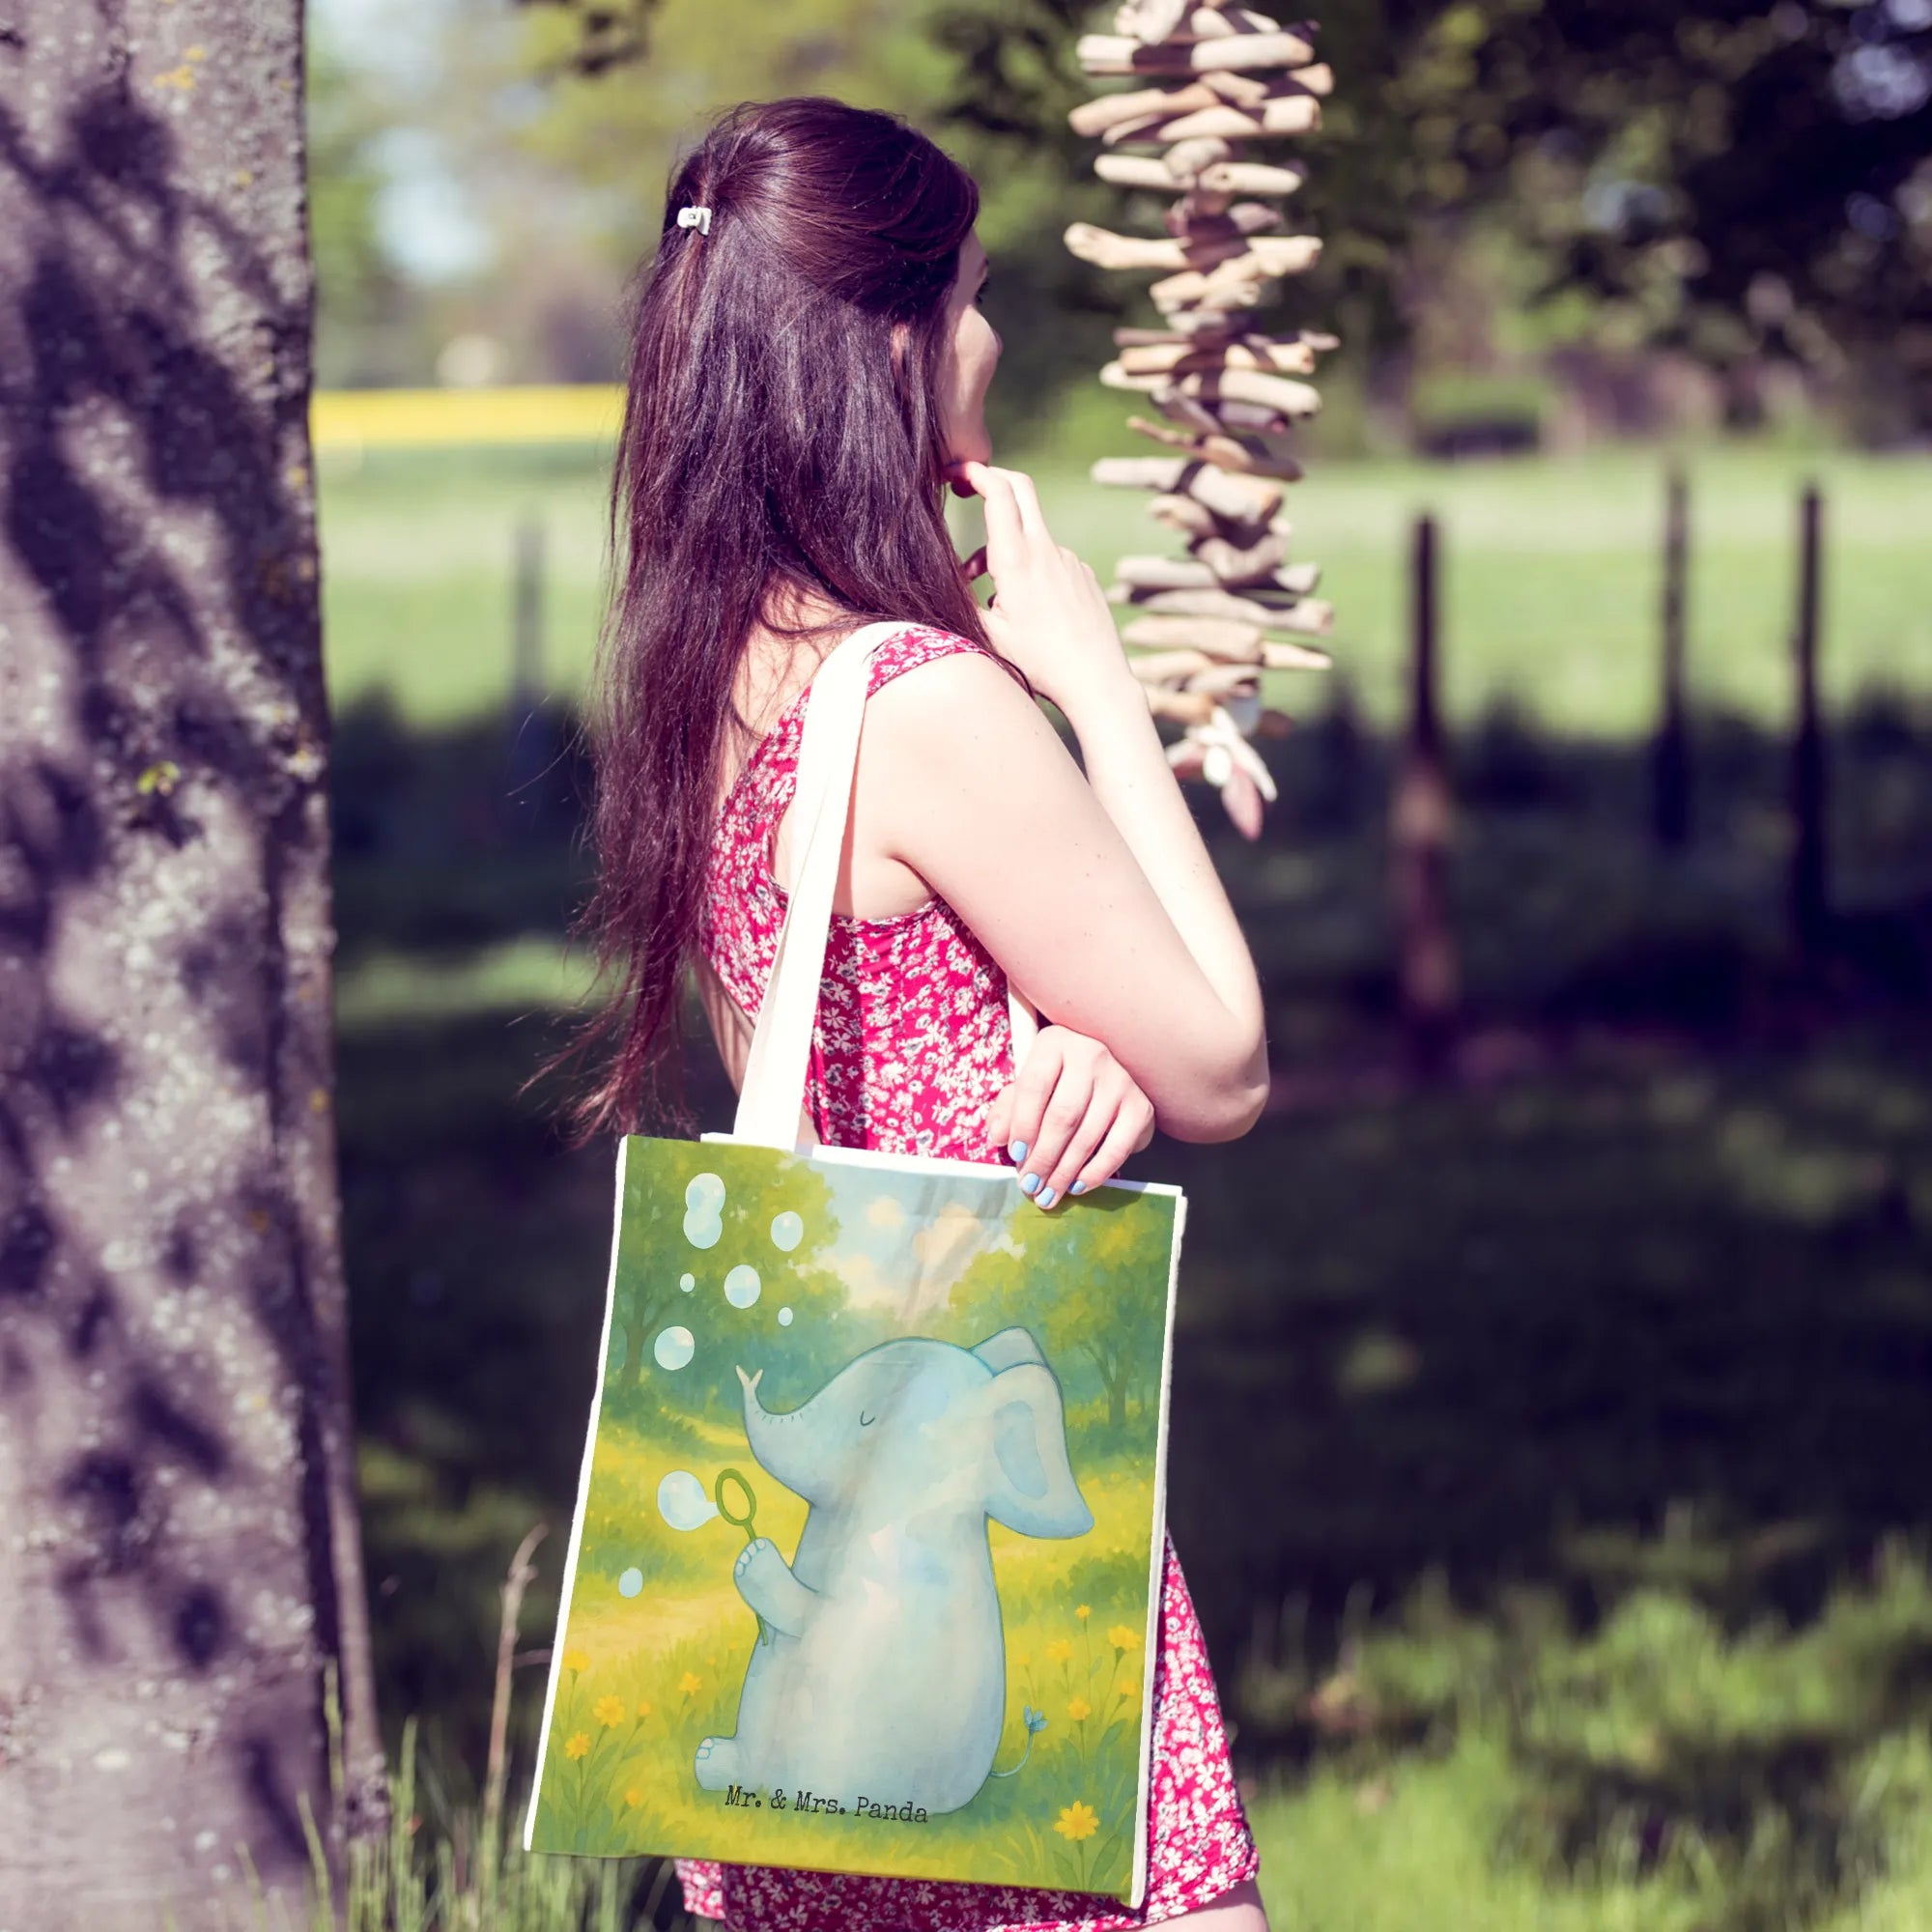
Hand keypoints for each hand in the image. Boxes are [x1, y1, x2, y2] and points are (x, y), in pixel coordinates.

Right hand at [947, 460, 1133, 719]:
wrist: (1097, 680)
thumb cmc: (1040, 663)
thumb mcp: (989, 635)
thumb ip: (963, 600)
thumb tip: (943, 580)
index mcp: (1017, 560)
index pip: (999, 492)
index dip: (976, 473)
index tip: (956, 472)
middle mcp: (1046, 550)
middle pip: (1021, 488)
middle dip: (993, 480)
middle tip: (969, 487)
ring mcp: (1069, 559)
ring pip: (1030, 534)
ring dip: (1004, 547)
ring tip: (990, 593)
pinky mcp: (1083, 574)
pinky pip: (1050, 559)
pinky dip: (1030, 569)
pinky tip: (1028, 608)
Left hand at [987, 1025, 1156, 1210]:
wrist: (1106, 1077)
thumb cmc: (1057, 1082)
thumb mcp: (1027, 1086)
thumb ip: (1008, 1109)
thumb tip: (998, 1137)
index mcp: (1056, 1043)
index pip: (1034, 1085)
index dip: (1022, 1124)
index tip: (1015, 1155)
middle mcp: (1091, 1055)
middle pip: (1063, 1115)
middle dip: (1043, 1157)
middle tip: (1029, 1185)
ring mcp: (1120, 1080)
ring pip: (1087, 1135)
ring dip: (1064, 1172)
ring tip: (1048, 1194)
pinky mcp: (1141, 1107)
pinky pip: (1117, 1148)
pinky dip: (1095, 1172)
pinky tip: (1077, 1186)